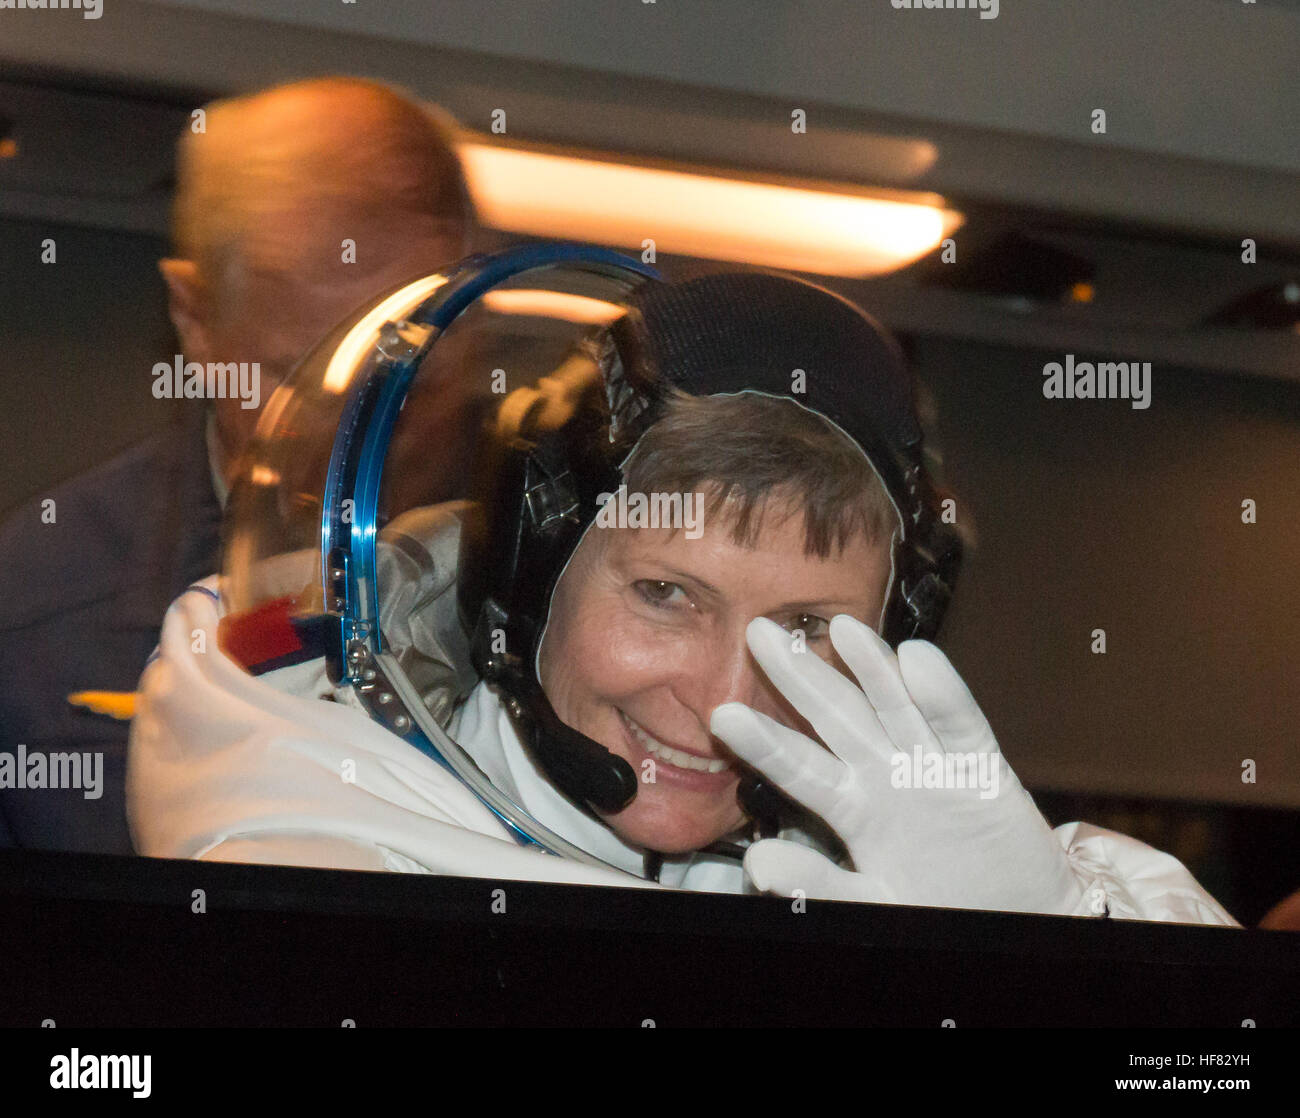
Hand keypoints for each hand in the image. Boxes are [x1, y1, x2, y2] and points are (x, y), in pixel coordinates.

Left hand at [710, 615, 1085, 913]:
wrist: (1017, 916)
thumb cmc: (941, 904)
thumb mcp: (872, 902)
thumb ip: (818, 884)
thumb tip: (760, 864)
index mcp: (854, 808)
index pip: (800, 766)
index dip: (765, 741)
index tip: (724, 715)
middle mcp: (886, 776)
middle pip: (838, 717)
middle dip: (800, 677)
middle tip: (760, 633)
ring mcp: (933, 766)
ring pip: (896, 707)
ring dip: (872, 668)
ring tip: (841, 630)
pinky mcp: (983, 769)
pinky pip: (960, 726)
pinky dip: (943, 695)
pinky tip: (918, 659)